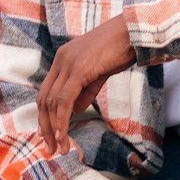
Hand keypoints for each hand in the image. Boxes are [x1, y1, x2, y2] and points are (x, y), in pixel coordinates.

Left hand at [37, 14, 135, 154]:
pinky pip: (64, 99)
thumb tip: (74, 111)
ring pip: (52, 101)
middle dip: (46, 127)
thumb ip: (85, 91)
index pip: (47, 92)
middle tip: (51, 149)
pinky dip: (62, 119)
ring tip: (60, 147)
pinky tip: (63, 134)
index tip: (49, 136)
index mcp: (63, 58)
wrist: (136, 30)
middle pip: (44, 99)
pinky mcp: (79, 69)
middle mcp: (61, 59)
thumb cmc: (122, 48)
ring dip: (54, 128)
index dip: (45, 116)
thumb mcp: (100, 72)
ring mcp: (68, 63)